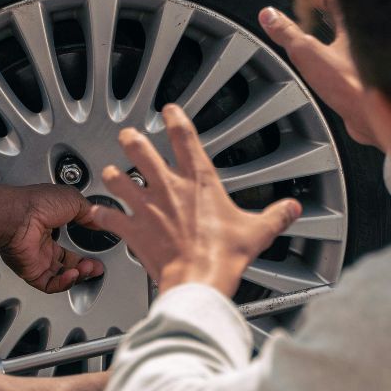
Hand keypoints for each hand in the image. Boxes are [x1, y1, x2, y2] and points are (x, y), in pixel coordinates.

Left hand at [0, 185, 105, 292]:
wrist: (19, 216)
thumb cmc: (38, 203)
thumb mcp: (73, 200)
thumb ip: (88, 212)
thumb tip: (99, 219)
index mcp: (49, 226)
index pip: (69, 244)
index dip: (84, 250)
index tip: (97, 253)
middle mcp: (41, 244)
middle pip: (66, 263)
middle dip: (84, 267)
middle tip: (96, 267)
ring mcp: (36, 259)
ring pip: (60, 276)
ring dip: (78, 275)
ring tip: (88, 269)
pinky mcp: (31, 272)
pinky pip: (50, 284)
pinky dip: (64, 283)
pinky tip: (73, 275)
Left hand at [84, 104, 300, 296]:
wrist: (198, 280)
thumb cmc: (223, 256)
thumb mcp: (257, 232)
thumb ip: (276, 216)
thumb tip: (292, 208)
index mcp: (199, 182)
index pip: (184, 138)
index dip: (175, 118)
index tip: (169, 110)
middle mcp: (168, 188)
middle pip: (141, 150)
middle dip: (132, 139)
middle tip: (129, 135)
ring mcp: (147, 207)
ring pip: (119, 179)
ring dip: (113, 174)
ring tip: (110, 171)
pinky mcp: (134, 229)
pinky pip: (110, 217)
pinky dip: (102, 214)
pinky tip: (99, 213)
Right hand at [259, 0, 374, 145]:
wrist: (378, 119)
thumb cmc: (353, 85)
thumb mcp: (308, 54)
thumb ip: (287, 33)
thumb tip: (268, 15)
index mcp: (357, 25)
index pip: (339, 1)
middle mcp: (369, 41)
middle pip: (349, 21)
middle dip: (332, 17)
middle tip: (317, 15)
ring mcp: (374, 62)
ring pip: (354, 44)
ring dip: (339, 40)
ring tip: (323, 41)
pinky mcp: (373, 82)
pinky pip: (357, 65)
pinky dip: (344, 63)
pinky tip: (334, 73)